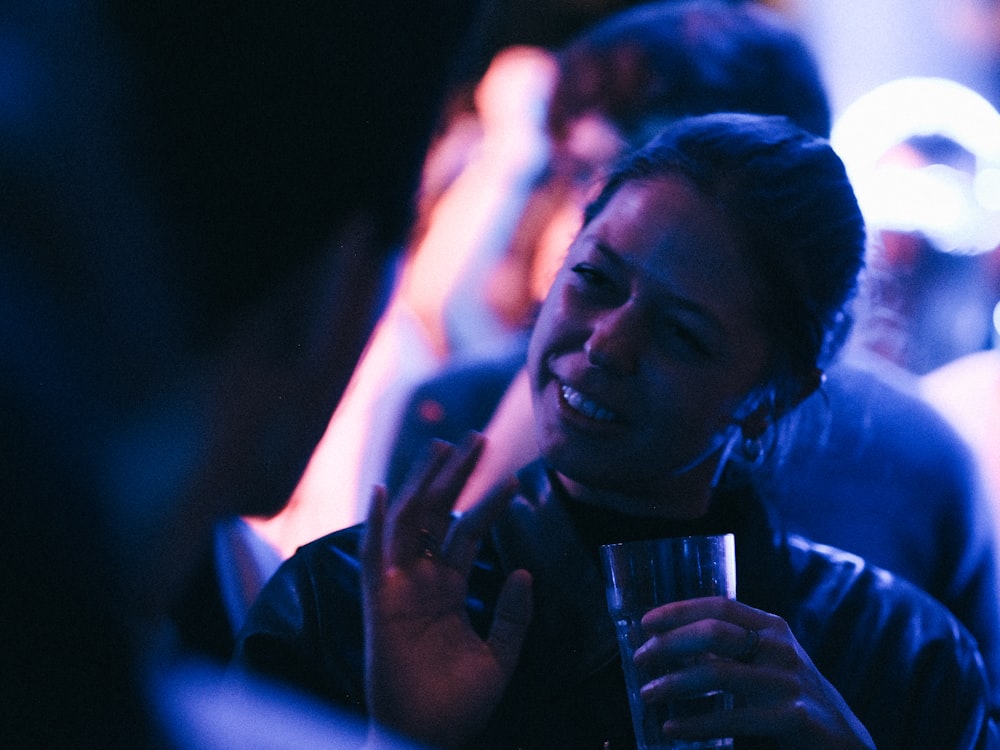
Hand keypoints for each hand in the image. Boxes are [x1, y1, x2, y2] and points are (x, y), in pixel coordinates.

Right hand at [360, 434, 532, 747]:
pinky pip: (375, 557)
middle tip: (477, 438)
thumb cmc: (458, 705)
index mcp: (446, 589)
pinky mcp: (381, 605)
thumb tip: (523, 570)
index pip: (466, 532)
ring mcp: (400, 590)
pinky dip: (377, 523)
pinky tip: (385, 490)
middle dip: (455, 476)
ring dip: (425, 484)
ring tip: (446, 447)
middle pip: (437, 515)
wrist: (428, 739)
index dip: (488, 503)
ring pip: (410, 523)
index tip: (512, 477)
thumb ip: (513, 614)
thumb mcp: (500, 656)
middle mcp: (421, 581)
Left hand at [634, 598, 874, 748]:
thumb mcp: (766, 664)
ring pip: (717, 673)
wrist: (846, 741)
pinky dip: (695, 723)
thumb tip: (669, 648)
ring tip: (647, 694)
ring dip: (674, 683)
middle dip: (670, 644)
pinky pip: (731, 718)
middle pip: (714, 632)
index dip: (679, 610)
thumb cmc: (792, 698)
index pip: (720, 605)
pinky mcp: (793, 717)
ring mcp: (788, 682)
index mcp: (771, 628)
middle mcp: (780, 648)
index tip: (646, 623)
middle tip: (640, 660)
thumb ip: (730, 652)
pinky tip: (672, 728)